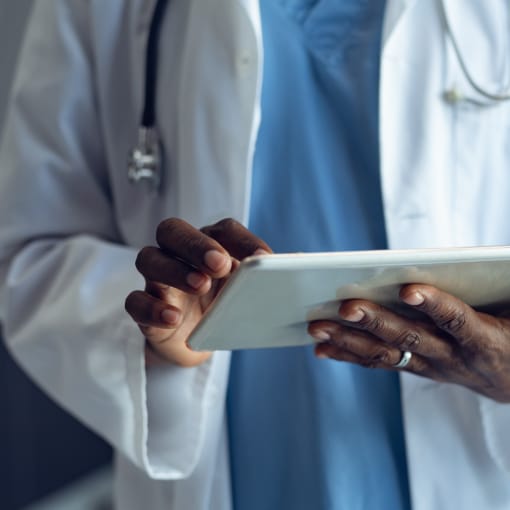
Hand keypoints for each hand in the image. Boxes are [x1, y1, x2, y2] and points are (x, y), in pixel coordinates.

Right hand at [125, 218, 270, 366]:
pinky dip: (152, 308)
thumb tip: (297, 263)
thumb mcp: (245, 292)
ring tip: (200, 285)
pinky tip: (173, 318)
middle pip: (174, 231)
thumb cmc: (223, 307)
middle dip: (196, 244)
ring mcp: (157, 280)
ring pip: (149, 259)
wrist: (197, 342)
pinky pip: (136, 302)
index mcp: (209, 245)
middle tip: (220, 264)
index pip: (222, 229)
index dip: (241, 239)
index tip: (263, 257)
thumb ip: (265, 277)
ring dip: (175, 270)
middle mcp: (178, 254)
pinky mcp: (144, 309)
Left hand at [308, 284, 509, 401]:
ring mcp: (431, 366)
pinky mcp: (416, 368)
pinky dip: (350, 355)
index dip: (435, 305)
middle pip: (410, 337)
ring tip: (317, 328)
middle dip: (375, 322)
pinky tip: (323, 349)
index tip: (409, 288)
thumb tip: (490, 263)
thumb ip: (501, 287)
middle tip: (344, 307)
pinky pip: (381, 363)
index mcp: (485, 340)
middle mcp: (453, 357)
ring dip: (349, 340)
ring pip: (386, 353)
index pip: (458, 321)